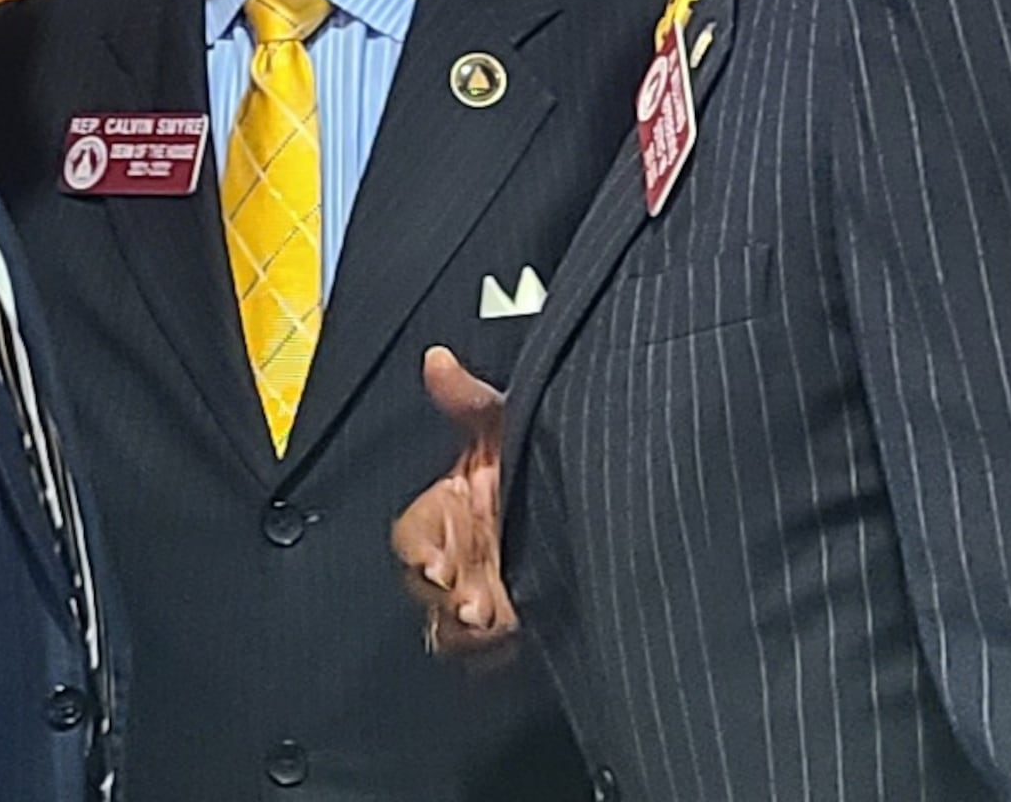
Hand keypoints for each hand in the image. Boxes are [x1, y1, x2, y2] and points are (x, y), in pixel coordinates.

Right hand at [391, 347, 516, 659]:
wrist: (597, 496)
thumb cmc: (541, 457)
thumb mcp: (506, 422)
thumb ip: (469, 397)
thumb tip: (439, 360)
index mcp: (448, 508)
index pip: (413, 535)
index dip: (420, 550)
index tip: (436, 561)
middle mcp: (459, 551)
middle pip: (428, 588)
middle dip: (443, 595)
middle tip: (471, 600)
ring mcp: (483, 589)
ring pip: (449, 624)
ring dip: (463, 626)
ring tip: (490, 619)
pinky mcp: (512, 620)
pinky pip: (486, 650)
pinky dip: (493, 647)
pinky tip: (511, 635)